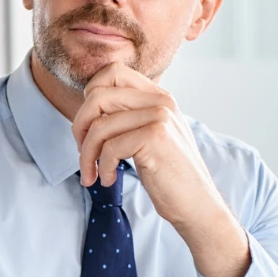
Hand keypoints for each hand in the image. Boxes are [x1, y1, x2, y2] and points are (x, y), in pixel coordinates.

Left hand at [70, 62, 250, 276]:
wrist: (197, 205)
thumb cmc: (169, 175)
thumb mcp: (150, 136)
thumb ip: (128, 116)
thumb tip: (88, 106)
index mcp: (158, 96)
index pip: (112, 72)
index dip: (89, 95)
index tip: (89, 126)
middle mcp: (160, 100)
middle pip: (97, 96)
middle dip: (80, 127)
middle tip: (83, 153)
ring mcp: (159, 116)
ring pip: (99, 125)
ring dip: (87, 155)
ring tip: (92, 173)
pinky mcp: (155, 137)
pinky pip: (110, 147)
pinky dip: (103, 168)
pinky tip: (109, 180)